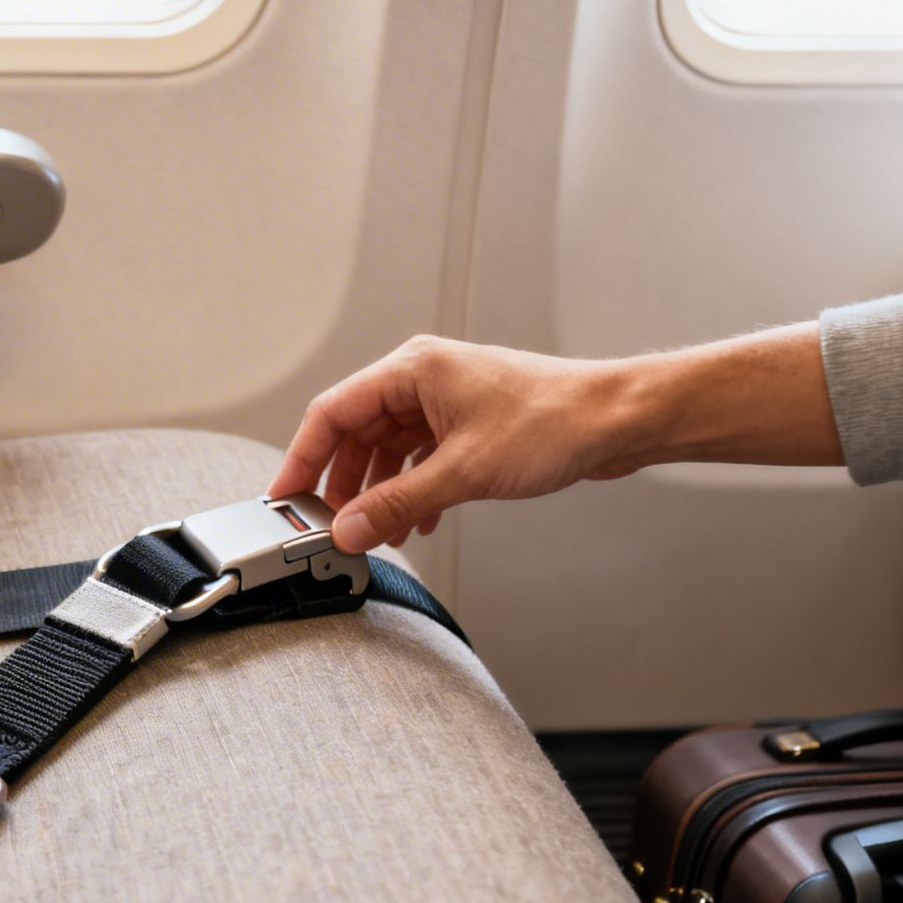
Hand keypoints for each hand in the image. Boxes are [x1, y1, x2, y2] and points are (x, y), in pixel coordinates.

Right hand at [271, 326, 837, 552]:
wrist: (617, 421)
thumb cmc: (554, 422)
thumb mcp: (462, 472)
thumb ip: (397, 503)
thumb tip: (349, 530)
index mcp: (411, 369)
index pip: (332, 413)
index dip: (302, 458)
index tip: (285, 498)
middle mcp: (421, 379)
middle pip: (356, 433)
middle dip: (343, 484)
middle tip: (332, 526)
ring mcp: (444, 401)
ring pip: (387, 450)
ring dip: (381, 493)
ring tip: (380, 533)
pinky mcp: (465, 423)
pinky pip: (418, 458)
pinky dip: (411, 490)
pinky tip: (419, 522)